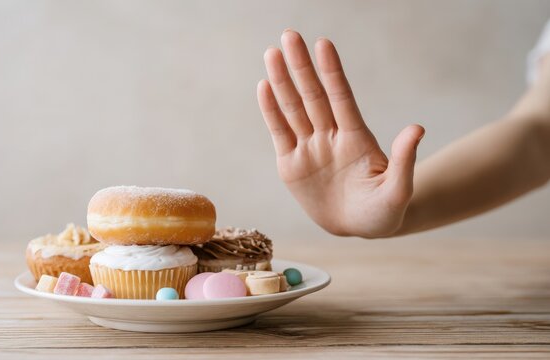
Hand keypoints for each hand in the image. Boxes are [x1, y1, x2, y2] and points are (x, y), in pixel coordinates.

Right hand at [257, 30, 423, 237]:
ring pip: (293, 109)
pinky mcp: (291, 165)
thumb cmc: (383, 211)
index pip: (341, 98)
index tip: (323, 44)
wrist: (357, 228)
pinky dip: (271, 111)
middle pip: (312, 96)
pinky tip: (264, 87)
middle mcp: (330, 136)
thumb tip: (417, 128)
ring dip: (282, 81)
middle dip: (301, 66)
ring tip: (272, 53)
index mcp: (356, 138)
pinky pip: (279, 133)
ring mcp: (309, 148)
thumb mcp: (398, 191)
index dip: (333, 72)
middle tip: (290, 35)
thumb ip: (403, 160)